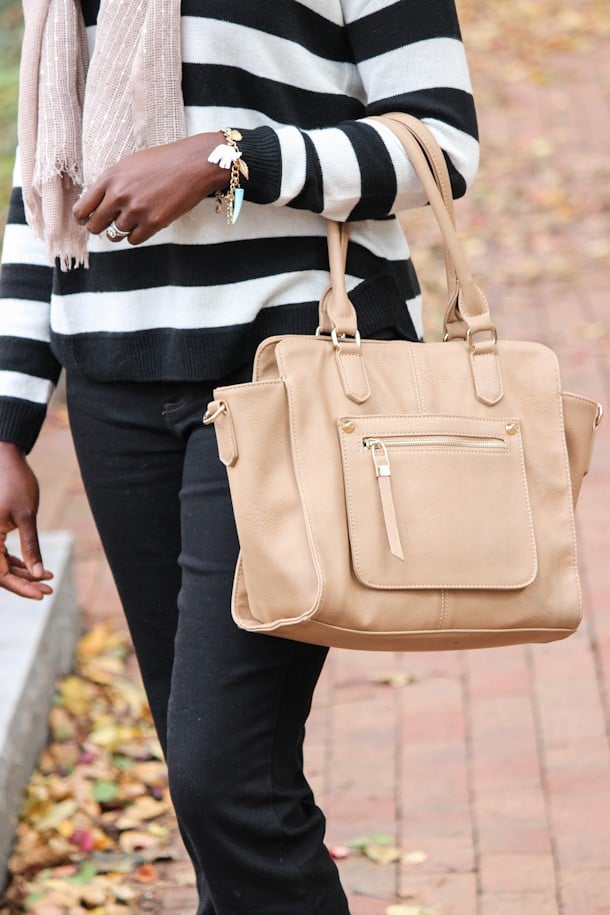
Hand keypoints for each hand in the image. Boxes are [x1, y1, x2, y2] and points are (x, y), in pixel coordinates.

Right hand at [0, 442, 53, 599]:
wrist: (7, 460)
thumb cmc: (16, 484)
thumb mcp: (26, 517)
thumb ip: (31, 546)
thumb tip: (39, 574)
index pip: (0, 574)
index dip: (20, 587)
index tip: (42, 594)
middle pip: (0, 573)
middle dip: (24, 583)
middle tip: (49, 590)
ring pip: (2, 565)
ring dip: (23, 574)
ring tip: (48, 579)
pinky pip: (3, 555)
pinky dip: (19, 562)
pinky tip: (38, 568)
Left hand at [73, 132, 229, 244]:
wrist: (193, 164)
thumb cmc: (163, 162)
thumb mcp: (129, 165)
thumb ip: (111, 184)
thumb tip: (97, 205)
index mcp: (110, 178)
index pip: (82, 209)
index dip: (83, 218)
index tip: (87, 220)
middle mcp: (119, 195)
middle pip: (95, 226)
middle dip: (99, 228)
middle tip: (107, 225)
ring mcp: (136, 211)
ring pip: (116, 234)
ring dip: (124, 228)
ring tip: (137, 215)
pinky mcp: (153, 223)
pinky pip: (133, 240)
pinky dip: (136, 235)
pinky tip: (145, 223)